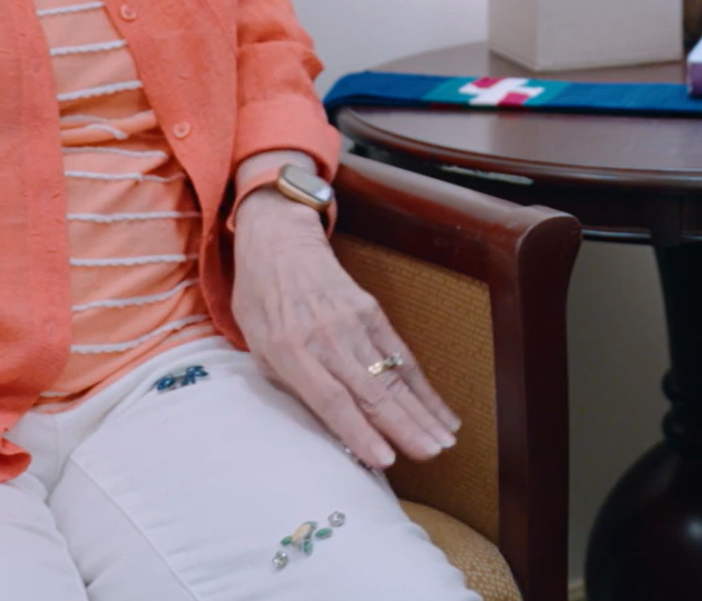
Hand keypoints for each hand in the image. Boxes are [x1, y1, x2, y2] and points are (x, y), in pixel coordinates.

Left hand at [229, 190, 460, 469]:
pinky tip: (442, 412)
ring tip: (445, 442)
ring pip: (393, 376)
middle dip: (405, 427)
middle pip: (371, 391)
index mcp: (290, 351)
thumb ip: (288, 384)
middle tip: (431, 454)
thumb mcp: (256, 346)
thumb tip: (326, 428)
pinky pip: (403, 355)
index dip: (359, 431)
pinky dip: (424, 387)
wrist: (280, 242)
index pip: (331, 399)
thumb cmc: (261, 300)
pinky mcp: (373, 313)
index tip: (385, 460)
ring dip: (422, 413)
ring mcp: (354, 324)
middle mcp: (327, 339)